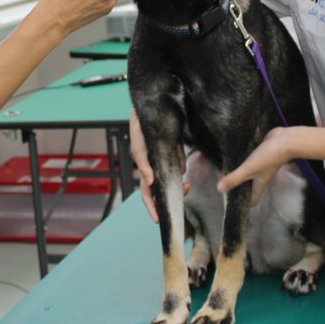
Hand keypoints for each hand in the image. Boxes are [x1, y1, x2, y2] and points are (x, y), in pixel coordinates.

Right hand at [129, 108, 186, 222]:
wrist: (154, 104)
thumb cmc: (141, 126)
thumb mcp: (139, 147)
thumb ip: (143, 164)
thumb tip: (149, 182)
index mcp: (143, 167)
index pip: (146, 192)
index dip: (151, 207)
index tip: (159, 219)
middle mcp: (153, 166)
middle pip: (161, 188)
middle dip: (171, 196)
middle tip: (182, 197)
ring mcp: (164, 159)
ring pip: (173, 175)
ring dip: (178, 179)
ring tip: (185, 182)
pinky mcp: (173, 150)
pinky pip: (179, 161)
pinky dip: (180, 162)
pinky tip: (181, 158)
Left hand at [217, 127, 292, 203]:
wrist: (286, 140)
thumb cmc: (269, 157)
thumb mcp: (249, 169)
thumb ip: (235, 178)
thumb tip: (219, 189)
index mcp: (259, 183)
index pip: (253, 199)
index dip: (244, 203)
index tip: (231, 201)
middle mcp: (260, 176)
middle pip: (248, 185)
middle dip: (237, 185)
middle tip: (222, 182)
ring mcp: (261, 164)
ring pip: (249, 172)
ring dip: (239, 171)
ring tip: (224, 169)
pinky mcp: (260, 153)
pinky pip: (250, 159)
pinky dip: (242, 159)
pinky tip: (233, 155)